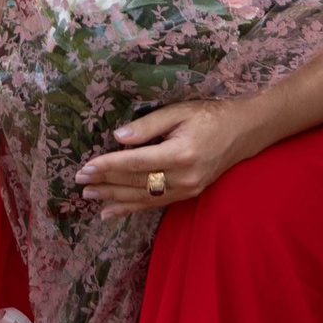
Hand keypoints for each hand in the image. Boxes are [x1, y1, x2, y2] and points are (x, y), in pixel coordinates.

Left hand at [78, 97, 252, 214]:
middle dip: (106, 183)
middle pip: (137, 183)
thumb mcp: (178, 111)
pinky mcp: (188, 195)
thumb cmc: (209, 115)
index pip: (136, 162)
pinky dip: (131, 208)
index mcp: (180, 153)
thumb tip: (118, 138)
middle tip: (80, 183)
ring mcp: (187, 189)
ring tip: (90, 196)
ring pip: (144, 197)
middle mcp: (184, 176)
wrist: (242, 132)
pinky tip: (111, 211)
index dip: (109, 166)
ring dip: (114, 197)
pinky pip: (155, 204)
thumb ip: (147, 126)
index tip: (86, 168)